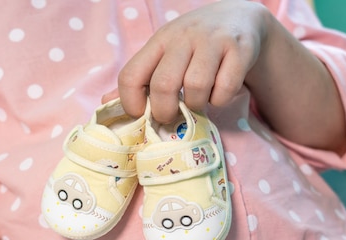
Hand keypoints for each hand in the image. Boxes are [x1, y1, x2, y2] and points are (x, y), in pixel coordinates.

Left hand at [111, 0, 270, 122]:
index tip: (141, 113)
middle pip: (163, 84)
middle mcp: (183, 37)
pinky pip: (224, 89)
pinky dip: (219, 100)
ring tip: (197, 103)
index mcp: (158, 41)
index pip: (130, 75)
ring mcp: (212, 41)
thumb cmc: (194, 45)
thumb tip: (106, 103)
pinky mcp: (239, 49)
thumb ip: (138, 79)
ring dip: (196, 106)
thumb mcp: (163, 54)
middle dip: (164, 112)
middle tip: (171, 117)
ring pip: (195, 87)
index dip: (130, 103)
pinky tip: (218, 92)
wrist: (239, 17)